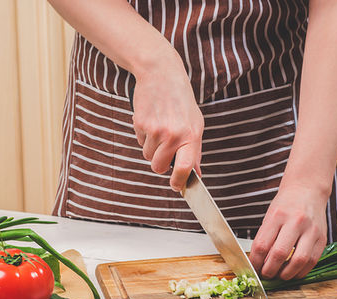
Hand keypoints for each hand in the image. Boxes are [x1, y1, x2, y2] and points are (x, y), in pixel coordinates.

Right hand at [132, 68, 203, 191]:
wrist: (161, 74)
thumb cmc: (181, 101)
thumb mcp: (196, 123)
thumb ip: (195, 150)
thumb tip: (195, 173)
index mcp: (191, 136)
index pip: (185, 167)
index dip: (179, 181)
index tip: (176, 187)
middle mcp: (173, 135)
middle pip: (159, 167)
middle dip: (160, 163)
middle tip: (165, 150)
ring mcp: (155, 130)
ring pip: (148, 156)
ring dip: (152, 148)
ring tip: (160, 129)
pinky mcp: (140, 124)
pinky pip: (140, 143)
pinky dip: (145, 137)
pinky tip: (152, 121)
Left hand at [249, 183, 328, 279]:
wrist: (308, 190)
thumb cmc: (286, 205)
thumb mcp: (270, 216)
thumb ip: (265, 238)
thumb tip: (259, 264)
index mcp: (278, 216)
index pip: (262, 245)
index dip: (255, 262)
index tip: (254, 269)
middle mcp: (295, 222)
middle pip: (279, 254)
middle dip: (269, 271)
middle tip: (266, 275)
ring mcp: (311, 230)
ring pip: (299, 260)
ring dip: (287, 274)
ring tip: (280, 276)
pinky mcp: (322, 238)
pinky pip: (312, 261)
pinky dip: (301, 271)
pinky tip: (294, 272)